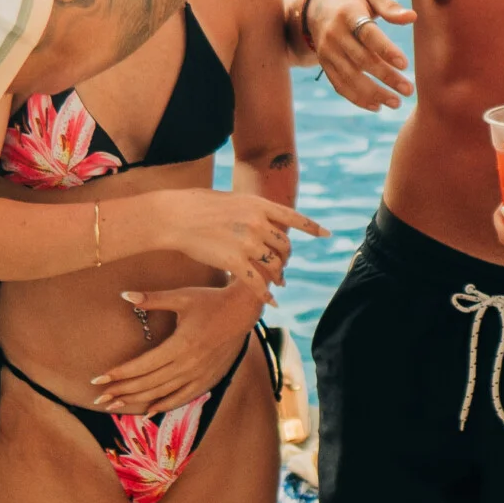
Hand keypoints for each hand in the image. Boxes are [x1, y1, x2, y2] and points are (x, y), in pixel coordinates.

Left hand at [90, 278, 264, 413]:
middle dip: (122, 391)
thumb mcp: (181, 297)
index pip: (142, 365)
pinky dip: (165, 404)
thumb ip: (152, 299)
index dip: (119, 374)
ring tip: (115, 405)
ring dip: (137, 400)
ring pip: (162, 393)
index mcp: (180, 345)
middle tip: (99, 398)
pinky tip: (149, 410)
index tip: (98, 380)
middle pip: (148, 383)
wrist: (243, 311)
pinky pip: (183, 397)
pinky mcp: (208, 379)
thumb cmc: (210, 301)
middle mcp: (189, 364)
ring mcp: (199, 375)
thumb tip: (124, 295)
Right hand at [156, 189, 325, 284]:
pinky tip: (271, 301)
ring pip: (275, 266)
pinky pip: (258, 283)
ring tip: (278, 283)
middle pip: (285, 247)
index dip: (312, 227)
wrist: (176, 216)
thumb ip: (251, 211)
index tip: (327, 234)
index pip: (293, 218)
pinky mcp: (235, 262)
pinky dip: (267, 294)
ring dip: (278, 277)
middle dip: (286, 259)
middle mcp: (259, 223)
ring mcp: (248, 243)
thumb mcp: (231, 200)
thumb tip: (264, 220)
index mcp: (259, 205)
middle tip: (282, 268)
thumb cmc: (197, 206)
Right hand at [310, 0, 416, 109]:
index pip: (368, 34)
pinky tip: (376, 106)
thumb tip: (412, 17)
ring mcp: (327, 51)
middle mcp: (334, 34)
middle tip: (409, 90)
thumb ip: (390, 6)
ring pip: (350, 77)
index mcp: (348, 13)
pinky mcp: (324, 64)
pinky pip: (339, 85)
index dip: (385, 50)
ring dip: (373, 93)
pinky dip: (357, 98)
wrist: (314, 5)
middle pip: (361, 60)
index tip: (405, 64)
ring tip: (396, 103)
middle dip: (386, 77)